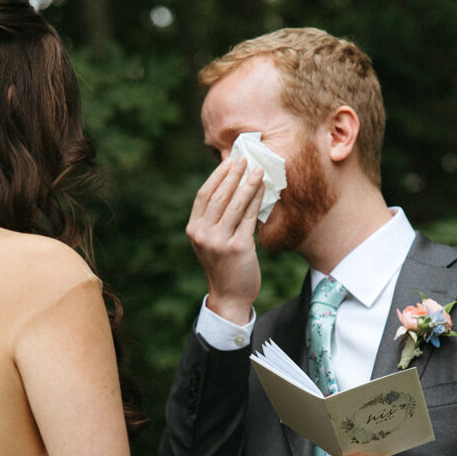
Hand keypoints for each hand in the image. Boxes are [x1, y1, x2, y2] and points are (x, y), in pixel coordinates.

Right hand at [186, 157, 264, 324]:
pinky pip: (249, 217)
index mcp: (193, 229)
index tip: (230, 162)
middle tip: (246, 159)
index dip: (217, 176)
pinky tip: (263, 190)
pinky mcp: (238, 247)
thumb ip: (214, 218)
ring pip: (235, 204)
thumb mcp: (211, 241)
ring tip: (258, 170)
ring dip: (248, 184)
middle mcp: (203, 234)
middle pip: (219, 196)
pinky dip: (256, 200)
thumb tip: (231, 185)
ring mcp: (219, 241)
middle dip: (234, 175)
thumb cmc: (223, 265)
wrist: (230, 296)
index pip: (203, 195)